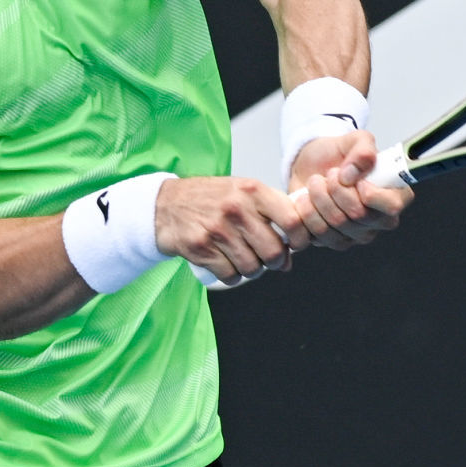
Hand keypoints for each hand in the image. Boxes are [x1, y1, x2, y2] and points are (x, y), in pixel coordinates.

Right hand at [155, 176, 308, 282]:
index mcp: (252, 190)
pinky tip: (227, 263)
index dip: (299, 239)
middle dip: (275, 262)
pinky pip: (231, 276)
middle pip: (274, 251)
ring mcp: (217, 229)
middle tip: (268, 258)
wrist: (166, 205)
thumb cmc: (210, 200)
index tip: (295, 245)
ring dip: (253, 270)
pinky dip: (232, 276)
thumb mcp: (243, 193)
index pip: (291, 220)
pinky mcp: (201, 248)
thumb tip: (290, 258)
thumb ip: (272, 217)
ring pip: (253, 267)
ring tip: (244, 259)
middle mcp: (236, 208)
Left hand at [288, 131, 413, 250]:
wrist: (311, 166)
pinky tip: (308, 199)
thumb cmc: (339, 155)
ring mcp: (357, 235)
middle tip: (329, 174)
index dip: (369, 192)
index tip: (353, 177)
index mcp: (395, 196)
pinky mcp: (333, 242)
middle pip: (358, 215)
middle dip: (336, 189)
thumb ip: (363, 149)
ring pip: (334, 225)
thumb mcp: (355, 139)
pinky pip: (317, 235)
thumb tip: (354, 172)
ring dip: (318, 198)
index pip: (391, 206)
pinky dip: (306, 213)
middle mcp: (379, 220)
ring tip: (316, 183)